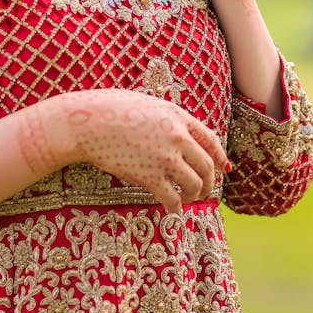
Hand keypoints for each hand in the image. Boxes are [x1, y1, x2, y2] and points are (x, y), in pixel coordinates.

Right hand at [55, 87, 229, 212]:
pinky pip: (173, 198)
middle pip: (207, 165)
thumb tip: (171, 127)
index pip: (210, 139)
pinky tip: (171, 210)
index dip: (220, 156)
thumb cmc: (109, 108)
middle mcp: (178, 137)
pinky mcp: (150, 176)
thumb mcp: (145, 102)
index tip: (223, 168)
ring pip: (195, 184)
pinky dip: (175, 207)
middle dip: (209, 182)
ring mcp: (166, 157)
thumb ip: (163, 116)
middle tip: (204, 191)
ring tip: (186, 199)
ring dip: (194, 195)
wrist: (89, 122)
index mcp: (177, 116)